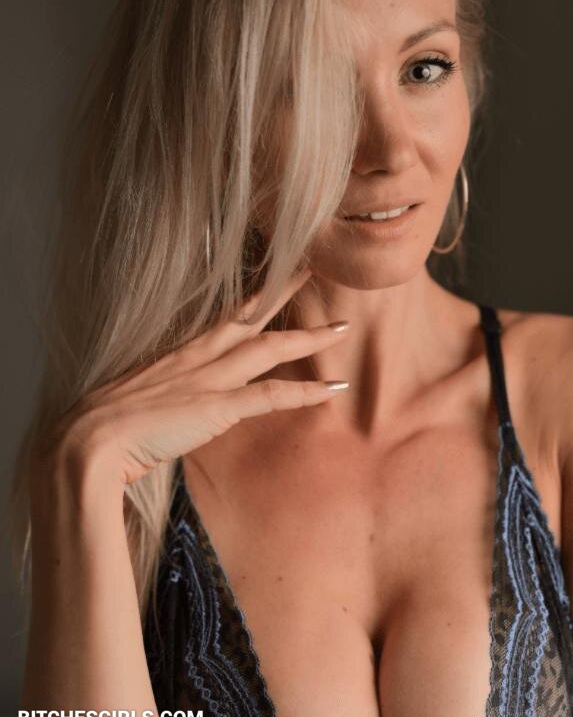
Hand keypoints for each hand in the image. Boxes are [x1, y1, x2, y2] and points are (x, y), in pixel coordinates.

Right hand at [37, 268, 349, 487]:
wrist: (85, 445)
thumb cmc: (102, 431)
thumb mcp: (136, 404)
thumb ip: (161, 400)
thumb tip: (171, 408)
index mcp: (177, 356)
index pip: (223, 320)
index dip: (252, 301)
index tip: (273, 284)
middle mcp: (196, 358)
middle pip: (251, 318)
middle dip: (285, 293)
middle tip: (313, 271)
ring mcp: (208, 379)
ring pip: (269, 347)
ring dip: (309, 338)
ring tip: (342, 328)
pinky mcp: (216, 407)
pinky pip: (271, 394)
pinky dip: (306, 391)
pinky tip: (334, 390)